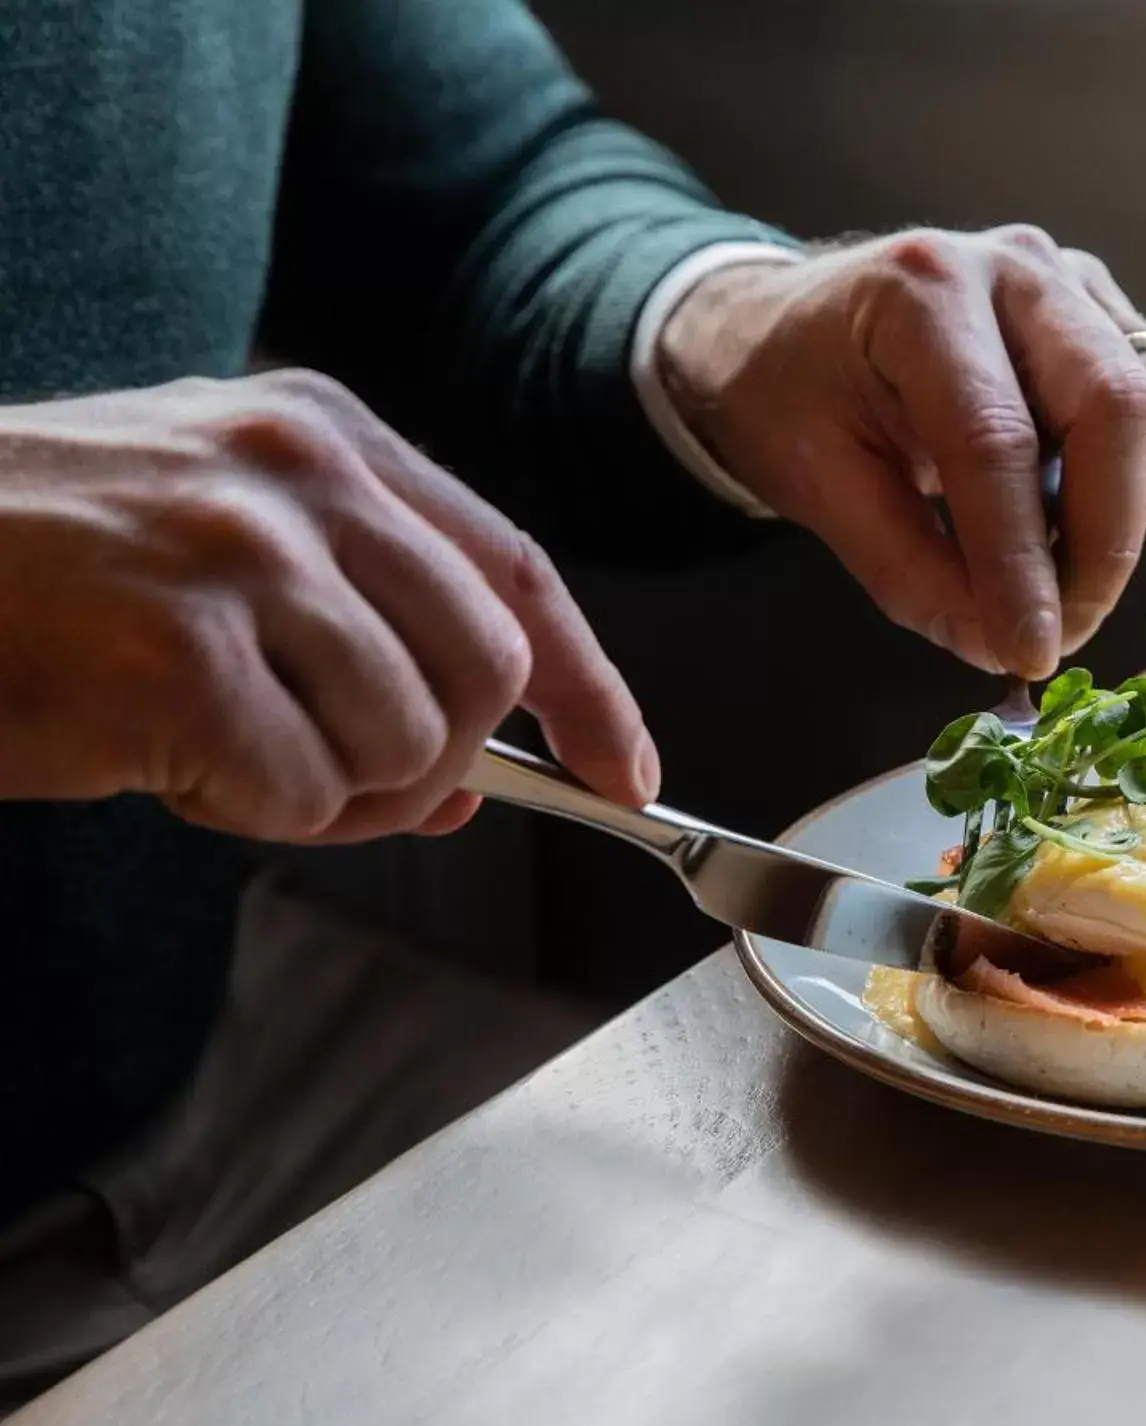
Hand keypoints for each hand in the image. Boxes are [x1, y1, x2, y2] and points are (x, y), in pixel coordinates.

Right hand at [0, 371, 654, 841]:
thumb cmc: (39, 573)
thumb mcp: (220, 557)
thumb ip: (366, 642)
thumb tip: (472, 785)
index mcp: (326, 436)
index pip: (516, 569)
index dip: (589, 684)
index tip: (628, 767)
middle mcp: (301, 478)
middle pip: (484, 673)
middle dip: (433, 758)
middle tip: (329, 771)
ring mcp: (242, 559)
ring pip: (408, 746)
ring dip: (330, 789)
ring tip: (218, 748)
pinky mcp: (184, 656)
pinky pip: (304, 794)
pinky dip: (251, 811)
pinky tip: (167, 762)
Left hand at [655, 227, 1145, 679]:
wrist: (787, 327)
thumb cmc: (791, 399)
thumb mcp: (818, 489)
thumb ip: (909, 573)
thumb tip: (1004, 650)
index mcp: (921, 293)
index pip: (998, 442)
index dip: (1023, 561)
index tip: (1031, 653)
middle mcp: (1015, 268)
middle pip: (1117, 406)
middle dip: (1105, 543)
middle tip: (1061, 630)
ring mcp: (1072, 281)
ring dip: (1127, 515)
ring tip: (1056, 572)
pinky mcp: (1105, 311)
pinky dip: (1134, 483)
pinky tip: (1067, 515)